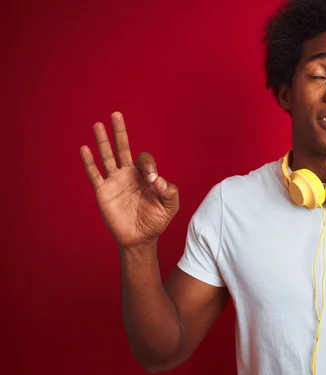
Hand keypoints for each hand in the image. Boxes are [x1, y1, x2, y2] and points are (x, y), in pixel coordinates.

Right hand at [80, 112, 178, 247]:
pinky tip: (85, 149)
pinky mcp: (103, 192)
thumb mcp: (170, 206)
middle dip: (120, 132)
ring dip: (102, 141)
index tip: (153, 181)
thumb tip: (158, 180)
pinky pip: (95, 174)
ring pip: (107, 157)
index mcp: (145, 176)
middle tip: (116, 114)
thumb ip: (170, 192)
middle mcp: (128, 175)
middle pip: (122, 148)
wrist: (140, 238)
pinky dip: (89, 163)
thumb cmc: (156, 220)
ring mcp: (115, 182)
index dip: (149, 167)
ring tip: (98, 125)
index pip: (144, 160)